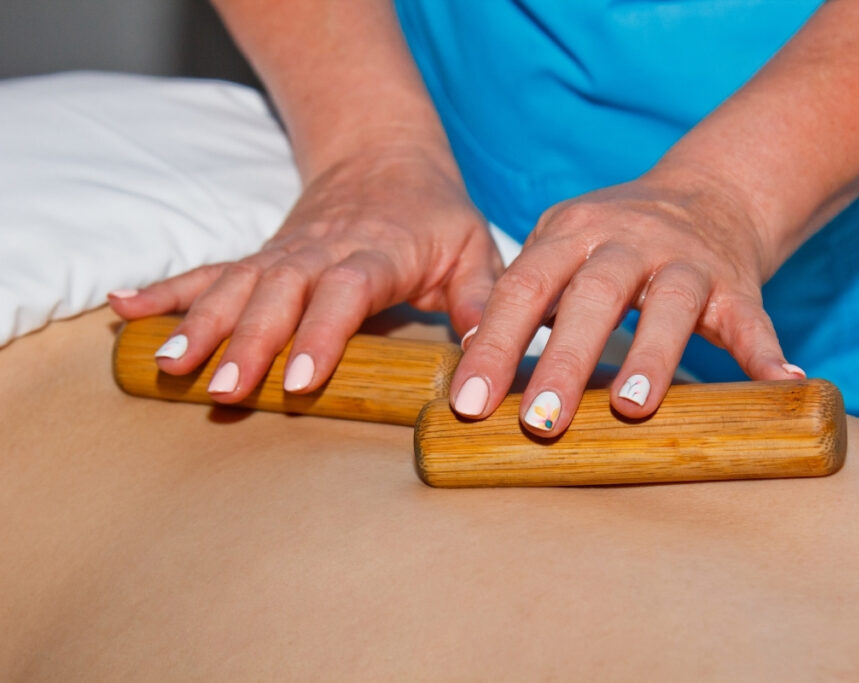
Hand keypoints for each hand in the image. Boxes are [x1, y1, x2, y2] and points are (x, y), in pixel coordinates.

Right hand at [109, 145, 501, 401]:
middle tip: (222, 390)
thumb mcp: (472, 249)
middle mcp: (322, 252)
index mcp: (378, 253)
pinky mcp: (262, 257)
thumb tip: (488, 362)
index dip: (322, 333)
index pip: (346, 291)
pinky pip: (211, 271)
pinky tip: (125, 308)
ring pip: (236, 285)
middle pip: (278, 292)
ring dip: (200, 324)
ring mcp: (284, 253)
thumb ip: (479, 300)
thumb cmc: (434, 213)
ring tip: (168, 366)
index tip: (300, 379)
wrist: (385, 156)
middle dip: (248, 341)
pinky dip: (168, 290)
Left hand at [449, 175, 804, 435]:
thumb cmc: (613, 237)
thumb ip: (524, 290)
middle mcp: (627, 241)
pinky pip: (752, 319)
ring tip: (635, 409)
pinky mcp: (735, 283)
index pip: (523, 288)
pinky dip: (765, 351)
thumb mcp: (561, 243)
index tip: (469, 404)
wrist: (707, 192)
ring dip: (653, 356)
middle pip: (592, 298)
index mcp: (572, 233)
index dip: (494, 345)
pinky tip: (782, 382)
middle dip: (565, 362)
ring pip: (669, 305)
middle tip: (539, 423)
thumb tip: (469, 348)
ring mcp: (685, 261)